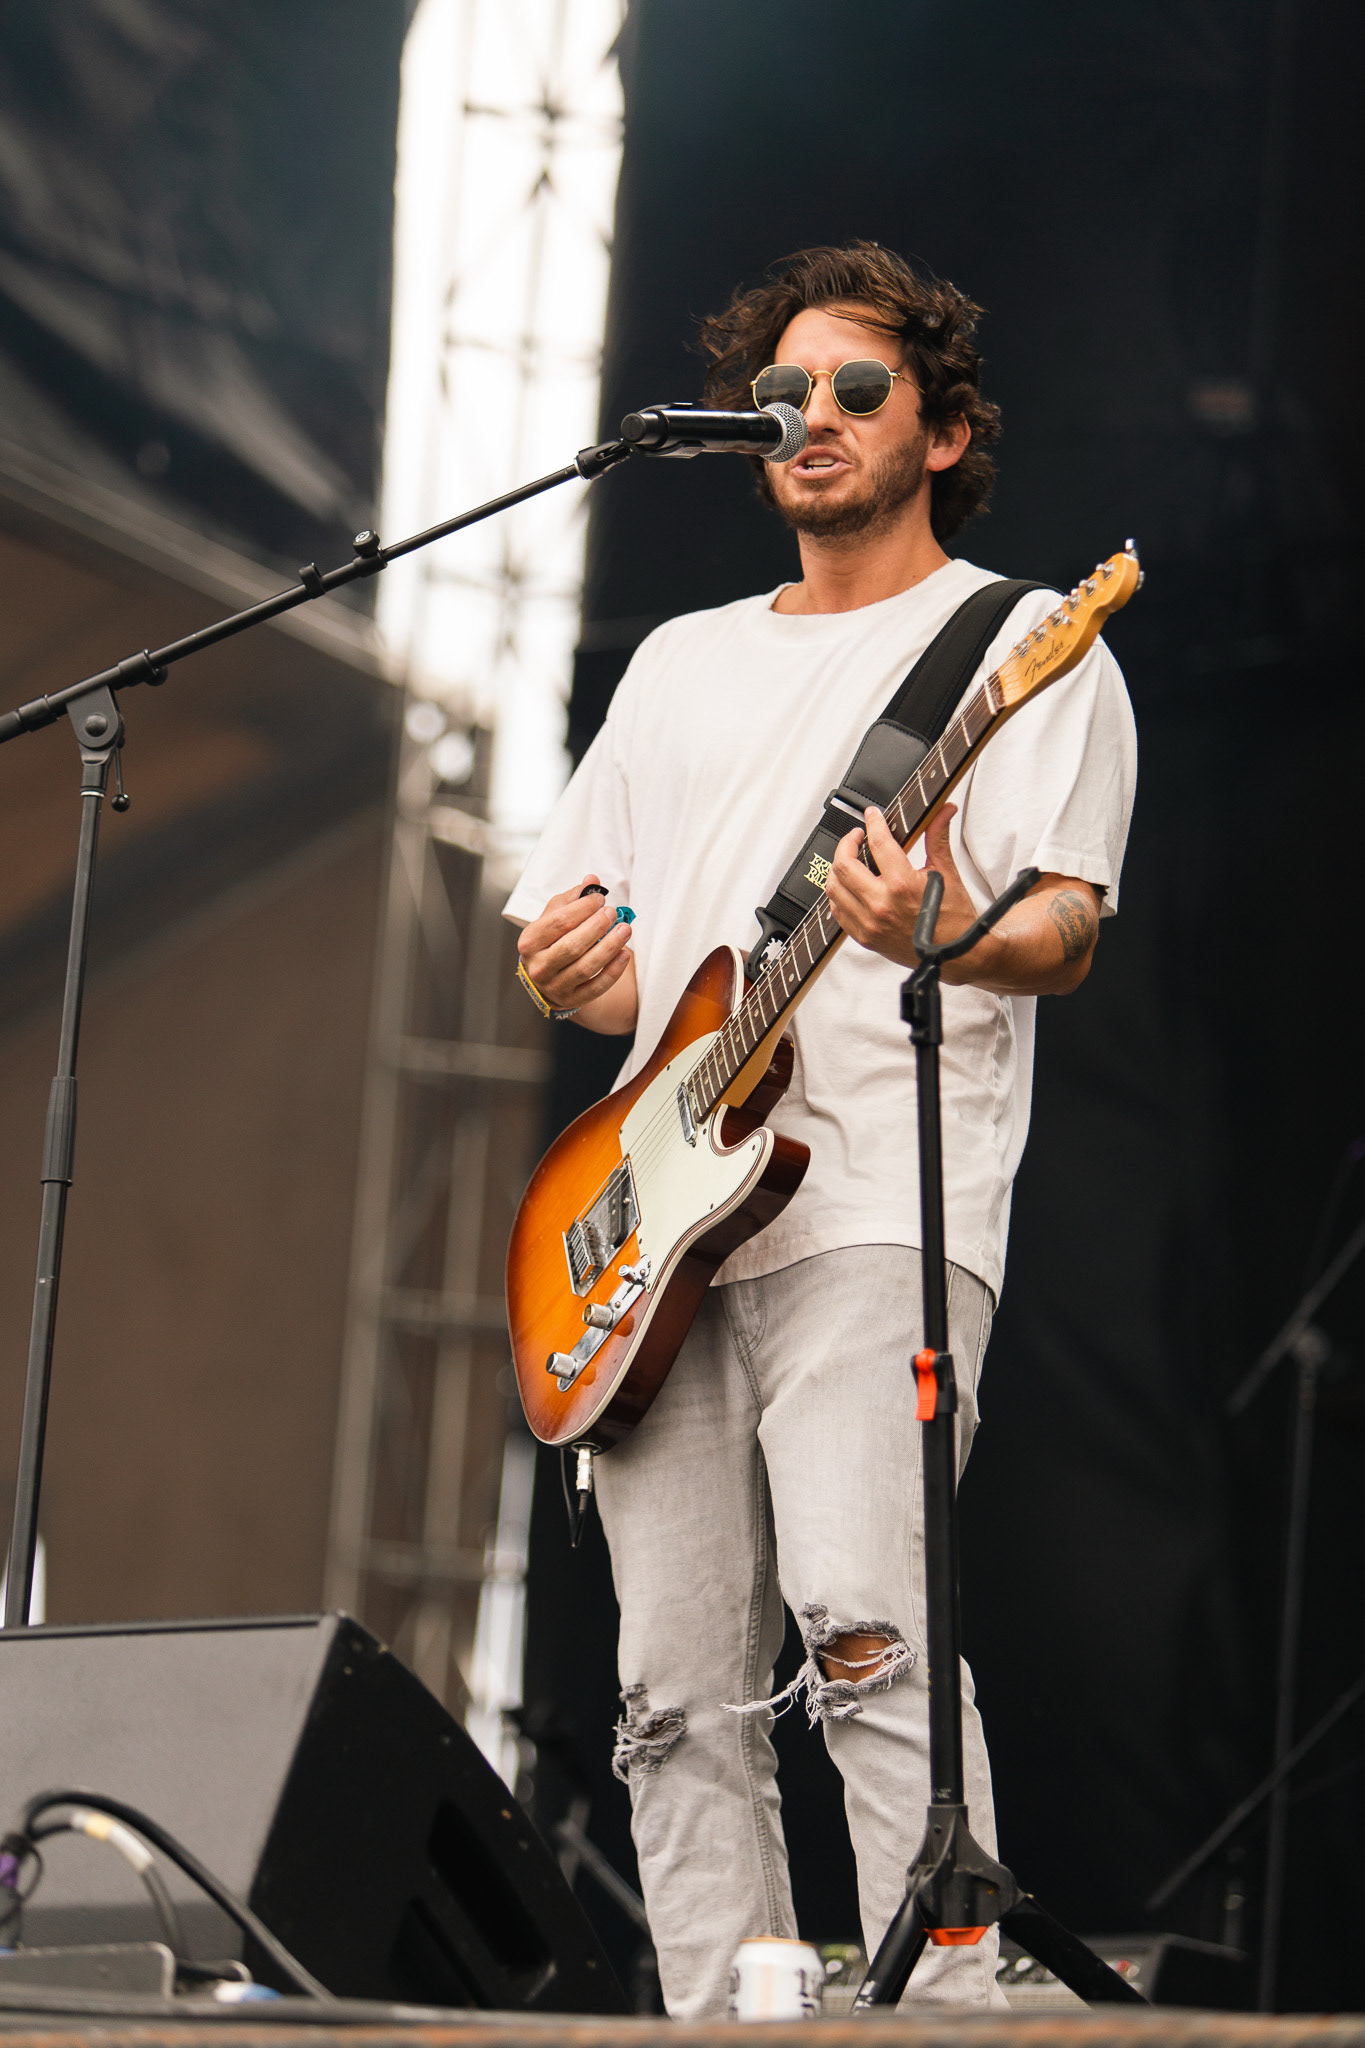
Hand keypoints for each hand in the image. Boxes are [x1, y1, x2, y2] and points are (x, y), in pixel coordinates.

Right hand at [517, 873, 635, 1019]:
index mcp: (530, 941)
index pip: (558, 922)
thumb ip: (572, 898)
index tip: (600, 899)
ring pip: (586, 967)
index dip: (582, 908)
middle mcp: (539, 966)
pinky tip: (625, 954)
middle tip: (614, 913)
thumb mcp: (553, 917)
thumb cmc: (551, 941)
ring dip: (609, 947)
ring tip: (625, 929)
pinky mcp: (572, 1000)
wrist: (547, 978)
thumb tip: (591, 881)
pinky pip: (597, 987)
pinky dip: (613, 970)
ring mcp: (555, 986)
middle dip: (597, 927)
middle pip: (572, 945)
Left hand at [826, 804, 979, 971]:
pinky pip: (838, 911)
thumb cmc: (954, 918)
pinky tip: (850, 886)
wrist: (957, 954)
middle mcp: (882, 905)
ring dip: (838, 869)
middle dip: (846, 843)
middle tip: (857, 836)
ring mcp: (870, 923)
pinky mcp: (865, 937)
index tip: (872, 815)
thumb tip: (944, 811)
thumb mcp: (947, 873)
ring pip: (834, 888)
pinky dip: (839, 894)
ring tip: (849, 860)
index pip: (878, 843)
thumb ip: (937, 837)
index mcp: (902, 885)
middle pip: (843, 865)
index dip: (873, 822)